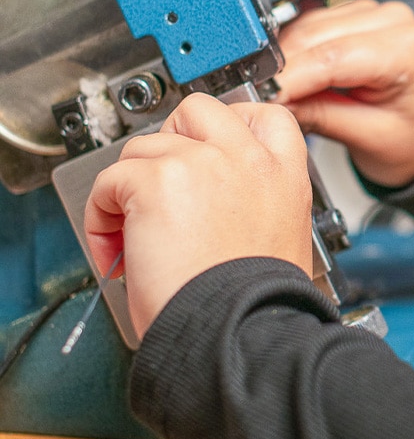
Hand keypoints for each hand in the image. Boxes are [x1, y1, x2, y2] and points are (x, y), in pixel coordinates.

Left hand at [84, 94, 312, 337]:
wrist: (237, 327)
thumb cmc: (255, 301)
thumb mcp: (282, 235)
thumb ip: (258, 199)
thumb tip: (218, 197)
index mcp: (285, 175)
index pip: (266, 115)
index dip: (232, 125)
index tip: (209, 150)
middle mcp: (248, 159)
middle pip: (197, 110)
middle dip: (171, 141)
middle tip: (162, 185)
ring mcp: (202, 163)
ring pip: (144, 147)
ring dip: (131, 186)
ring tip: (133, 233)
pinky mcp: (157, 181)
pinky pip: (110, 180)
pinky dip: (102, 213)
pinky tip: (117, 246)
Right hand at [274, 0, 413, 187]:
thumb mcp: (371, 138)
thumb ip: (322, 115)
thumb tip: (275, 102)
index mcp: (407, 50)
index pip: (333, 56)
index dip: (290, 78)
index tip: (261, 98)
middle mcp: (393, 21)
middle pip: (316, 35)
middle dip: (282, 69)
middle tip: (260, 101)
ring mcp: (375, 14)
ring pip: (308, 26)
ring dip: (285, 58)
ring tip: (278, 94)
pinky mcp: (356, 16)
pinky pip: (312, 25)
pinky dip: (295, 51)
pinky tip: (292, 78)